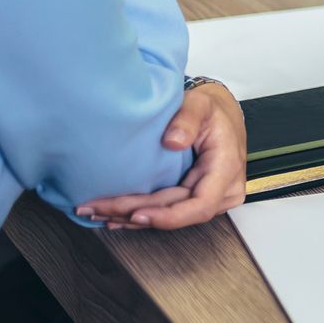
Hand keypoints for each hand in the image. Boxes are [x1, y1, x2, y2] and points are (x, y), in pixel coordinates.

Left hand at [76, 83, 247, 229]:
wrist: (220, 115)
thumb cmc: (211, 111)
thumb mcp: (200, 105)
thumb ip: (188, 119)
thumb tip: (172, 141)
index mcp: (226, 169)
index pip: (201, 205)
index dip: (169, 216)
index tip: (137, 213)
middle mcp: (222, 190)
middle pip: (177, 211)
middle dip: (135, 213)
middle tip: (97, 208)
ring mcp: (212, 198)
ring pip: (171, 215)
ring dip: (133, 217)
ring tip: (98, 213)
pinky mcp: (196, 198)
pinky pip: (171, 211)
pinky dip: (142, 214)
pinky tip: (116, 217)